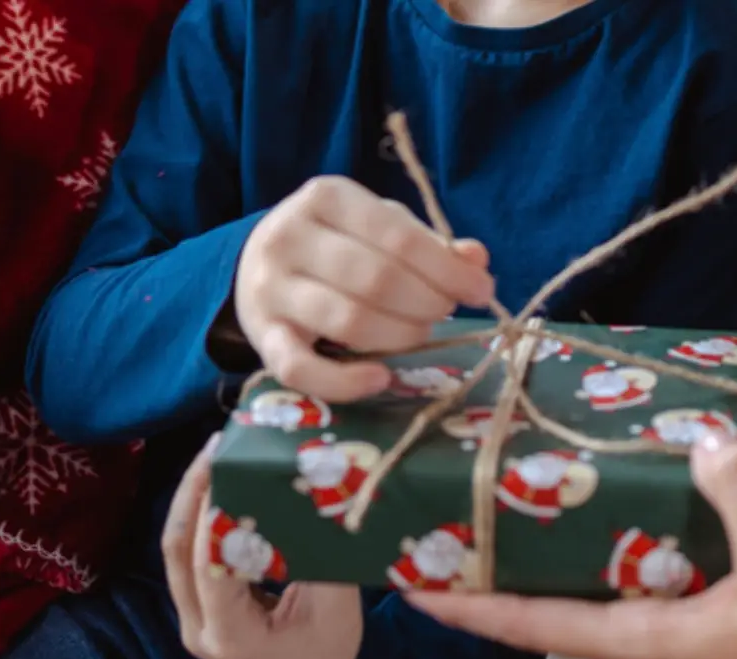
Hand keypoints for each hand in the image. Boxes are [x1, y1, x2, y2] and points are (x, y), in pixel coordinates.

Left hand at [162, 434, 364, 658]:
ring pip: (176, 553)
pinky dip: (201, 521)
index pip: (210, 564)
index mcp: (230, 635)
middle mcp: (198, 630)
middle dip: (192, 493)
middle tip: (216, 447)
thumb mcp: (335, 606)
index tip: (231, 467)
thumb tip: (312, 493)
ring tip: (214, 457)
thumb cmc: (333, 656)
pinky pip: (189, 559)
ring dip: (192, 502)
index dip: (215, 513)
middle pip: (176, 552)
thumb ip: (316, 554)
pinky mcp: (199, 612)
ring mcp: (193, 622)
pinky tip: (220, 488)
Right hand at [235, 175, 494, 401]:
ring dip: (399, 336)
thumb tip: (477, 259)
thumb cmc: (335, 242)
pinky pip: (300, 369)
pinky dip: (345, 382)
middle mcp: (289, 237)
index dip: (447, 269)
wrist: (255, 263)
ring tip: (419, 334)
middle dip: (426, 302)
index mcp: (327, 197)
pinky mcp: (261, 336)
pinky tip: (380, 378)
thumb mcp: (380, 227)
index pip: (398, 237)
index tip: (480, 291)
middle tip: (444, 312)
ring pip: (348, 321)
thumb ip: (428, 243)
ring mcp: (270, 289)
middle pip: (376, 279)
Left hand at [408, 437, 736, 658]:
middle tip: (461, 523)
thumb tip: (707, 440)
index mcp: (643, 642)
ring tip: (527, 512)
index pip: (530, 624)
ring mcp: (673, 652)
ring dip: (555, 569)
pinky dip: (614, 566)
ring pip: (593, 607)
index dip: (467, 604)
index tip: (412, 583)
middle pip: (550, 614)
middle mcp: (644, 653)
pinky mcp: (703, 643)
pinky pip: (638, 601)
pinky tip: (628, 520)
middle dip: (500, 576)